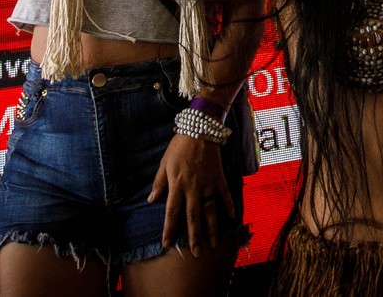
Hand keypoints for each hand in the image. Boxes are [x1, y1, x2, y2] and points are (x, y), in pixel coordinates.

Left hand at [149, 132, 232, 253]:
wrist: (199, 129)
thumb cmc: (178, 146)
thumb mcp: (164, 163)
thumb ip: (159, 183)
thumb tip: (151, 200)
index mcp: (177, 184)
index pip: (172, 212)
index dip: (169, 229)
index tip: (167, 244)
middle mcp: (193, 187)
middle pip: (193, 216)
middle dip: (194, 236)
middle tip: (195, 254)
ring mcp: (208, 183)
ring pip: (210, 210)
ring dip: (211, 228)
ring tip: (212, 244)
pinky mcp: (219, 177)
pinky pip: (224, 195)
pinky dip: (228, 206)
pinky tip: (231, 219)